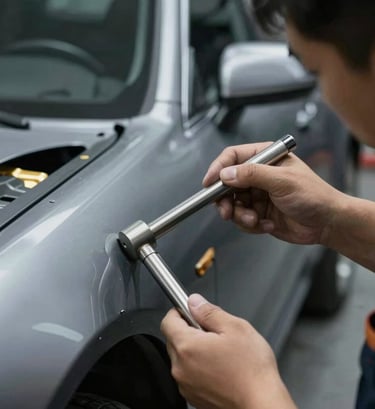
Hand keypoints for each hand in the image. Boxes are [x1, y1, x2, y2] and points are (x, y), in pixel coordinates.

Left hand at [161, 294, 295, 408]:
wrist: (261, 404)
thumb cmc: (252, 371)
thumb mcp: (235, 327)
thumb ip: (209, 311)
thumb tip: (194, 302)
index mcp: (187, 347)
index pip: (168, 321)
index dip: (180, 311)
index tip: (192, 310)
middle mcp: (180, 368)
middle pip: (173, 338)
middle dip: (189, 330)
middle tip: (213, 331)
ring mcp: (185, 385)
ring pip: (181, 357)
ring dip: (194, 350)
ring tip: (219, 351)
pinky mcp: (193, 396)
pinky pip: (188, 374)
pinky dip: (198, 367)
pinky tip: (219, 367)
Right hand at [203, 142, 343, 245]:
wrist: (327, 223)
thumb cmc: (314, 195)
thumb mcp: (282, 181)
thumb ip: (252, 175)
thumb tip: (226, 173)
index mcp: (265, 158)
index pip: (232, 157)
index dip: (218, 169)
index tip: (209, 183)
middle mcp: (259, 175)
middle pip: (227, 183)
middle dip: (226, 200)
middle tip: (227, 211)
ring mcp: (258, 194)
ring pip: (233, 204)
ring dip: (241, 216)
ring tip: (255, 220)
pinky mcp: (258, 212)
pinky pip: (242, 219)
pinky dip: (251, 225)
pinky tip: (266, 225)